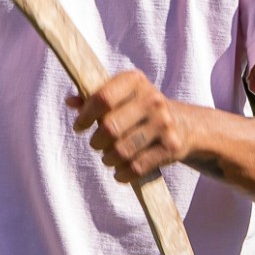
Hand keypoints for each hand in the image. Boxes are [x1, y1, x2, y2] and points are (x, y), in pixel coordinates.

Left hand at [68, 70, 193, 182]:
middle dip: (96, 142)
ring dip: (109, 159)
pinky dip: (123, 174)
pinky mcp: (172, 146)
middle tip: (96, 144)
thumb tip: (70, 102)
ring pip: (122, 151)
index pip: (102, 98)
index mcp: (135, 81)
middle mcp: (152, 98)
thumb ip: (94, 98)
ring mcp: (164, 123)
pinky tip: (120, 172)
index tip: (79, 126)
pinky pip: (137, 167)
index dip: (85, 115)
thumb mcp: (121, 97)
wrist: (184, 125)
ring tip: (108, 158)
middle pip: (109, 127)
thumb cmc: (140, 110)